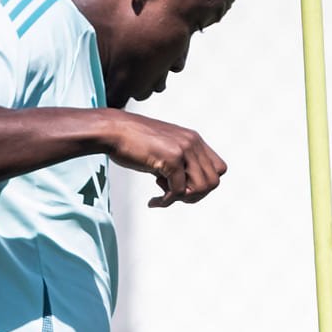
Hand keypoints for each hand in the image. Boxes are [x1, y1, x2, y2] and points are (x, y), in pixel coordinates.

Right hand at [106, 112, 227, 207]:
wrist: (113, 130)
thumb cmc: (132, 142)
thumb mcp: (163, 149)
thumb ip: (179, 164)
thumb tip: (187, 191)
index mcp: (193, 139)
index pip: (219, 169)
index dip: (203, 183)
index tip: (183, 187)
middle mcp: (193, 142)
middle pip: (213, 181)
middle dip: (195, 195)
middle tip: (173, 195)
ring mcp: (184, 149)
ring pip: (201, 187)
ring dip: (183, 198)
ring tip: (164, 196)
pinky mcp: (171, 158)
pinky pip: (178, 191)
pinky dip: (166, 201)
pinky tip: (153, 201)